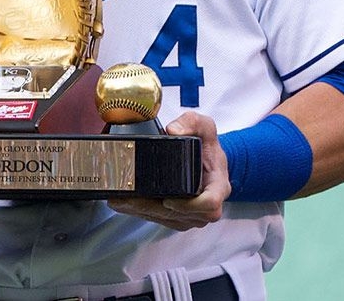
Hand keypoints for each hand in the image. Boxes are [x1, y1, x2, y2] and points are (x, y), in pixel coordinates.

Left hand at [107, 111, 228, 230]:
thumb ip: (191, 122)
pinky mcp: (182, 216)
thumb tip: (173, 130)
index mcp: (218, 185)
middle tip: (132, 200)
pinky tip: (128, 204)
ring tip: (125, 201)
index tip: (168, 199)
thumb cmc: (206, 144)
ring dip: (147, 213)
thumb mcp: (203, 126)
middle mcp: (208, 203)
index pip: (210, 204)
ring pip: (172, 220)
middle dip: (156, 209)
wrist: (206, 156)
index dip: (190, 206)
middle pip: (185, 216)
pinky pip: (165, 220)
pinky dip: (145, 214)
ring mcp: (195, 213)